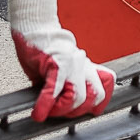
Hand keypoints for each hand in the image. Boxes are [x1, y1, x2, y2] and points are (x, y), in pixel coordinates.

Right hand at [7, 0, 114, 122]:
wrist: (32, 27)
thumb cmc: (44, 49)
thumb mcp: (62, 68)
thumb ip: (67, 84)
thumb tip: (60, 108)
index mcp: (86, 66)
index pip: (107, 86)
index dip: (96, 104)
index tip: (80, 111)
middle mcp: (83, 63)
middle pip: (95, 96)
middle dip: (77, 111)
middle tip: (59, 112)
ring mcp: (71, 63)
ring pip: (78, 97)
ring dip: (62, 110)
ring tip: (48, 111)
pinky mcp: (55, 63)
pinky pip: (54, 90)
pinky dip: (46, 105)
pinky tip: (39, 112)